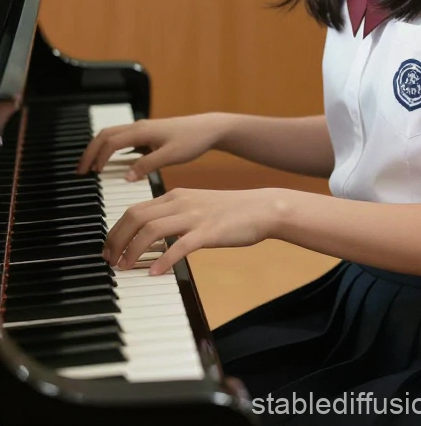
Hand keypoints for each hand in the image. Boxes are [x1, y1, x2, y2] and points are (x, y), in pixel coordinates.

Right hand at [76, 113, 227, 178]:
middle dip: (90, 152)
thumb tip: (125, 177)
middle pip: (105, 135)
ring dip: (98, 149)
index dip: (97, 157)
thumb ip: (147, 165)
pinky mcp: (148, 135)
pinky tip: (111, 163)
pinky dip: (110, 149)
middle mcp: (139, 127)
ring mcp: (143, 130)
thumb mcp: (171, 156)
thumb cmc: (193, 140)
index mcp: (142, 131)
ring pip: (112, 135)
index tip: (90, 175)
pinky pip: (122, 139)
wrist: (209, 129)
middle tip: (79, 171)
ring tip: (90, 168)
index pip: (110, 142)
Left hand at [102, 187, 282, 273]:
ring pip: (152, 230)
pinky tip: (155, 274)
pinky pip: (180, 246)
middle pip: (136, 217)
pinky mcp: (209, 232)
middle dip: (116, 240)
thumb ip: (174, 217)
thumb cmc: (229, 212)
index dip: (116, 230)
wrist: (262, 208)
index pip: (134, 209)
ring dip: (133, 250)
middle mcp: (180, 202)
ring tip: (125, 268)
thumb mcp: (196, 207)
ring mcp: (194, 216)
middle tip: (110, 261)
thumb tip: (151, 236)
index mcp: (175, 196)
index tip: (109, 249)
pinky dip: (163, 260)